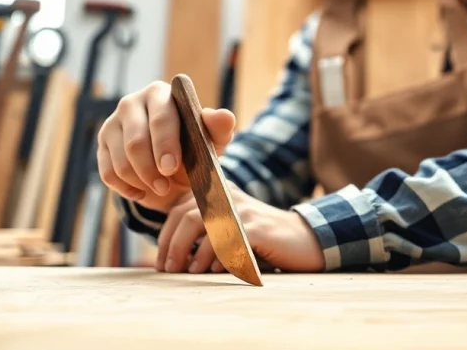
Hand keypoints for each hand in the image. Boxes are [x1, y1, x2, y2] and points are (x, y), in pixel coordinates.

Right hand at [97, 81, 236, 212]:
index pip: (161, 118)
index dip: (165, 144)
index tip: (171, 168)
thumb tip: (224, 116)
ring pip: (120, 160)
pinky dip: (126, 188)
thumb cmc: (194, 146)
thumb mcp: (212, 140)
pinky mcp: (101, 143)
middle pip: (136, 141)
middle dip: (151, 169)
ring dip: (141, 181)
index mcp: (161, 94)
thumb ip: (219, 128)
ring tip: (160, 188)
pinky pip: (108, 172)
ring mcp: (113, 122)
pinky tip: (143, 191)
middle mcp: (132, 103)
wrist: (173, 165)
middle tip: (165, 187)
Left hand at [156, 182, 325, 273]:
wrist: (304, 240)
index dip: (165, 236)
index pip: (179, 209)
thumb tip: (168, 260)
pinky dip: (215, 257)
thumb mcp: (229, 232)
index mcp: (218, 194)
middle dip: (171, 245)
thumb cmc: (261, 242)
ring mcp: (242, 210)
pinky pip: (225, 240)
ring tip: (188, 272)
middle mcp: (227, 196)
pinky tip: (213, 270)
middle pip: (185, 216)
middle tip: (168, 269)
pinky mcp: (255, 228)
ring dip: (189, 252)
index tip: (162, 262)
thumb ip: (203, 236)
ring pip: (200, 224)